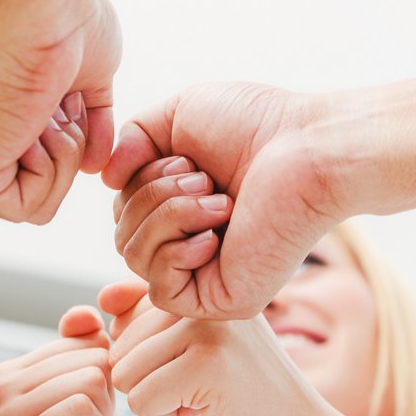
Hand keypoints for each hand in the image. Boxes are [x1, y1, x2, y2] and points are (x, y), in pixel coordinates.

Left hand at [0, 0, 120, 224]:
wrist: (46, 2)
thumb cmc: (68, 22)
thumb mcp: (86, 80)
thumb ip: (88, 125)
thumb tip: (94, 167)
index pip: (37, 174)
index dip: (72, 143)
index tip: (64, 96)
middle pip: (38, 196)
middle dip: (69, 152)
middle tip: (57, 103)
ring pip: (36, 207)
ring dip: (64, 158)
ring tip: (48, 109)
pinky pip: (27, 208)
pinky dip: (51, 169)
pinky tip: (36, 123)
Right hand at [103, 80, 415, 318]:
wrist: (309, 149)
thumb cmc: (256, 125)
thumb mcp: (174, 116)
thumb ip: (130, 140)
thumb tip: (106, 179)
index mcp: (182, 205)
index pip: (123, 210)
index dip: (138, 181)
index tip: (184, 157)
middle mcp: (191, 242)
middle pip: (122, 233)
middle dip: (152, 196)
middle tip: (203, 177)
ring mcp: (204, 274)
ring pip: (134, 257)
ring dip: (168, 215)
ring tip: (217, 198)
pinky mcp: (220, 300)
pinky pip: (160, 288)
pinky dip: (176, 251)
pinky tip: (216, 231)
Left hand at [104, 280, 332, 415]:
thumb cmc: (244, 398)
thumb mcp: (195, 347)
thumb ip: (147, 318)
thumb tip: (102, 299)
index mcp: (200, 285)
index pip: (124, 313)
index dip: (147, 356)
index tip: (194, 364)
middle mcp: (203, 296)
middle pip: (118, 347)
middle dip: (150, 381)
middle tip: (206, 387)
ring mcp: (207, 326)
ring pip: (124, 373)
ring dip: (157, 401)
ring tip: (207, 397)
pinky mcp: (208, 365)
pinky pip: (141, 400)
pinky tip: (209, 413)